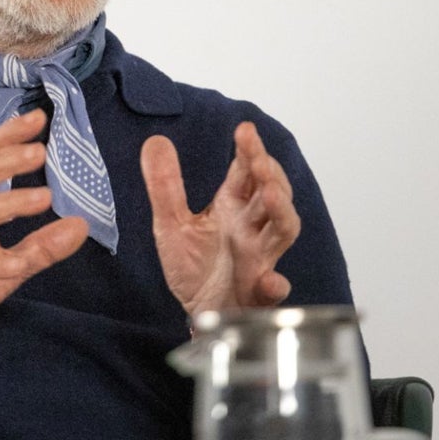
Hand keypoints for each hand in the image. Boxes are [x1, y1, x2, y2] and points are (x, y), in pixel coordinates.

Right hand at [0, 109, 88, 375]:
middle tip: (42, 148)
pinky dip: (0, 261)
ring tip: (44, 196)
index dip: (7, 136)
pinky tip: (22, 262)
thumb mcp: (3, 268)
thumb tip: (80, 224)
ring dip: (10, 201)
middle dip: (7, 156)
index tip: (38, 117)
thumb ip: (39, 248)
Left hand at [140, 122, 300, 317]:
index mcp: (232, 207)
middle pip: (272, 195)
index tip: (245, 130)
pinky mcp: (258, 292)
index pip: (246, 172)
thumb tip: (155, 140)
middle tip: (258, 161)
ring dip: (282, 212)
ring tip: (271, 194)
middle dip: (270, 175)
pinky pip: (273, 288)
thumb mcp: (171, 222)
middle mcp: (251, 227)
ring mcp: (259, 257)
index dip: (250, 151)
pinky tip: (270, 280)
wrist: (198, 309)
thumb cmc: (194, 266)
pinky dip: (275, 285)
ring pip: (283, 230)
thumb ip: (164, 185)